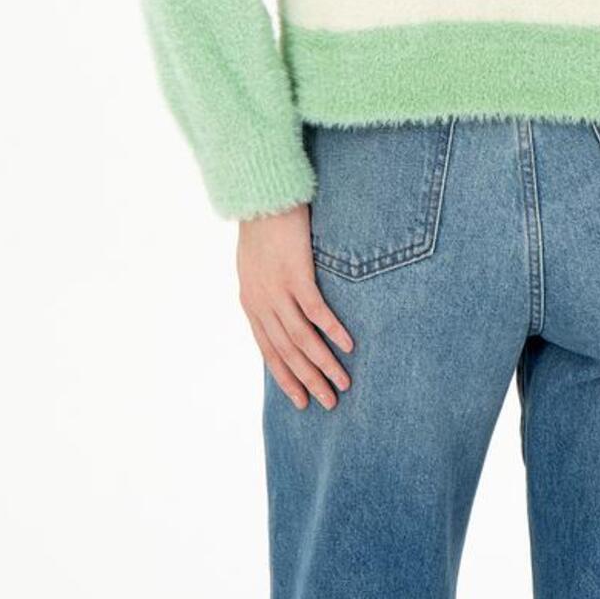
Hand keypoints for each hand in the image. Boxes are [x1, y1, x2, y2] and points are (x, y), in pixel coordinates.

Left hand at [237, 204, 354, 411]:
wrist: (261, 196)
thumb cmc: (263, 227)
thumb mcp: (255, 265)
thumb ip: (266, 291)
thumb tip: (281, 311)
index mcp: (251, 302)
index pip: (268, 351)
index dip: (286, 378)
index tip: (302, 400)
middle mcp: (261, 302)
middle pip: (287, 352)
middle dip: (308, 380)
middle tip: (329, 403)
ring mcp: (278, 289)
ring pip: (301, 338)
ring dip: (324, 364)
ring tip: (344, 383)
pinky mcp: (296, 274)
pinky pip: (315, 311)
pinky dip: (332, 331)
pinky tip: (348, 345)